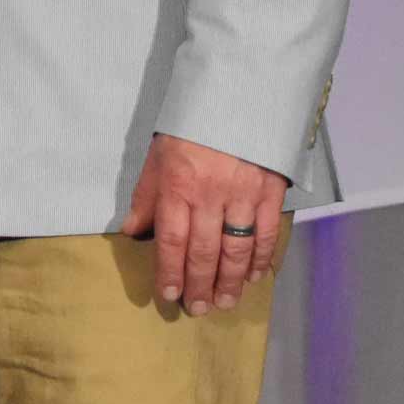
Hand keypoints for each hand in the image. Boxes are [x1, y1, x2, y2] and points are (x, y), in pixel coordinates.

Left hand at [120, 131, 291, 315]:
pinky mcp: (271, 192)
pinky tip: (253, 277)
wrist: (236, 94)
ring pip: (236, 249)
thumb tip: (132, 231)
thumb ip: (146, 195)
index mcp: (177, 185)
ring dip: (230, 281)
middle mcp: (209, 194)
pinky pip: (266, 235)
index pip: (170, 239)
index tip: (168, 295)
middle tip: (198, 309)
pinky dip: (261, 259)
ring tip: (224, 302)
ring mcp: (243, 195)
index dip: (169, 271)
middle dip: (199, 284)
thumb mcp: (157, 155)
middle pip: (204, 251)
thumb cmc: (190, 128)